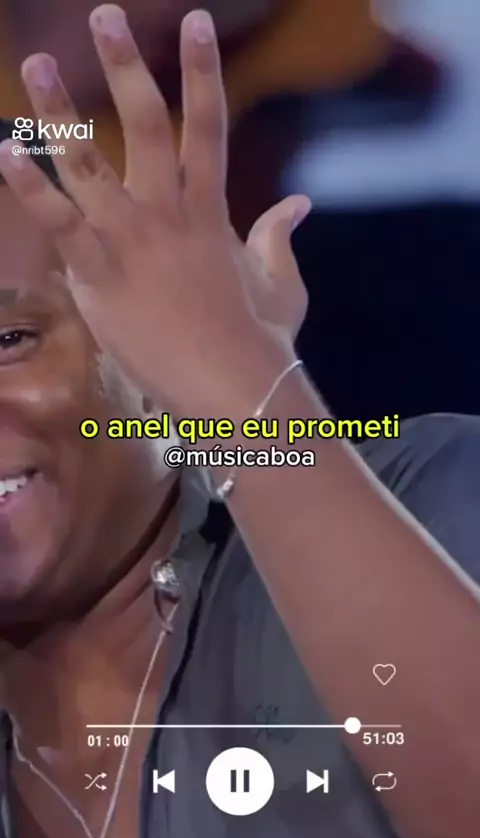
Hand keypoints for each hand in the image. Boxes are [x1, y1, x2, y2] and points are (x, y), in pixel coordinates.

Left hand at [0, 5, 310, 417]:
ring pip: (89, 162)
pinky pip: (58, 223)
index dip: (202, 71)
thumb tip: (300, 203)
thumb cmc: (260, 341)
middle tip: (104, 14)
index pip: (207, 127)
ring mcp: (132, 240)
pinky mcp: (99, 275)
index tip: (197, 21)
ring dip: (59, 110)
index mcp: (210, 211)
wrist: (233, 387)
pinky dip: (29, 187)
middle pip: (144, 123)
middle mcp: (169, 213)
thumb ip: (281, 236)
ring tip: (35, 64)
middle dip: (125, 64)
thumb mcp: (281, 283)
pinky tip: (3, 151)